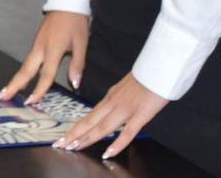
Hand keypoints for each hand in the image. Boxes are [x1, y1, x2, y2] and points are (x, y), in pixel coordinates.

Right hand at [0, 11, 88, 103]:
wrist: (66, 2)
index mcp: (52, 49)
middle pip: (25, 69)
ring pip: (25, 64)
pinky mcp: (37, 41)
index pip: (45, 74)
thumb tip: (74, 84)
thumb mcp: (81, 43)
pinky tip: (22, 78)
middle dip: (14, 84)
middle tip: (3, 96)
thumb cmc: (75, 22)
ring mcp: (36, 44)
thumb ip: (77, 64)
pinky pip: (28, 59)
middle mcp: (40, 48)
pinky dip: (23, 71)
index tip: (31, 103)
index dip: (39, 90)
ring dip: (16, 78)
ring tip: (8, 91)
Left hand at [53, 72, 167, 159]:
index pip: (91, 115)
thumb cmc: (146, 76)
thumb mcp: (126, 87)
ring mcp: (126, 109)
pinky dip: (116, 144)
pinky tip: (108, 153)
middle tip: (61, 144)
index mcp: (110, 96)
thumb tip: (112, 106)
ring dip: (87, 138)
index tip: (67, 136)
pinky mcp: (140, 115)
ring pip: (103, 127)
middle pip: (91, 121)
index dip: (78, 127)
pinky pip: (127, 132)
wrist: (159, 68)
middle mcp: (113, 103)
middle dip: (75, 134)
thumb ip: (118, 97)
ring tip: (74, 147)